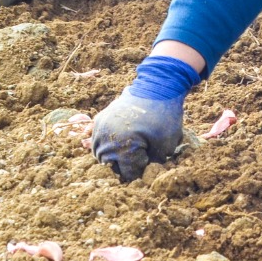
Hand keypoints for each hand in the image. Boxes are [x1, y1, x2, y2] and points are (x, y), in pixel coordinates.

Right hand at [92, 55, 201, 181]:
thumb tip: (144, 173)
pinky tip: (113, 143)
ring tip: (127, 153)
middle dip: (124, 166)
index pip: (127, 174)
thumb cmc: (164, 117)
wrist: (158, 86)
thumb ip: (154, 164)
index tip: (148, 165)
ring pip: (100, 154)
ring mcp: (100, 128)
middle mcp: (106, 139)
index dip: (140, 173)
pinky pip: (95, 138)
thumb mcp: (166, 146)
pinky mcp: (100, 119)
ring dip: (112, 157)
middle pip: (110, 166)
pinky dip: (102, 143)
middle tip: (139, 159)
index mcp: (122, 148)